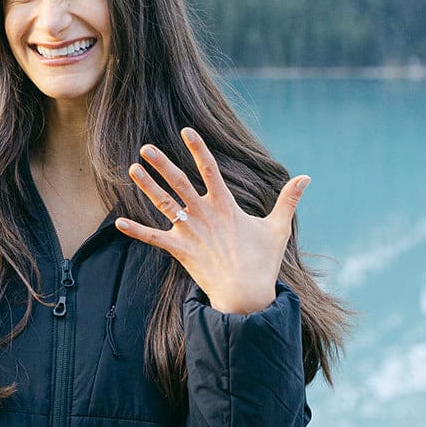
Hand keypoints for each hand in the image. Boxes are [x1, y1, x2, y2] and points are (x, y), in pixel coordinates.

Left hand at [115, 128, 309, 314]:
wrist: (246, 296)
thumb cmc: (263, 261)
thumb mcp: (278, 228)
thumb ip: (288, 200)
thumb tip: (307, 177)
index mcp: (226, 206)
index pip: (210, 169)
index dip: (198, 148)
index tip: (186, 130)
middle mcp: (204, 215)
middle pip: (179, 182)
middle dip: (162, 163)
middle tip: (146, 146)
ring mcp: (190, 232)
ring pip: (164, 204)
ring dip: (147, 186)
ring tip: (132, 168)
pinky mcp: (180, 251)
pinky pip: (154, 239)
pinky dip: (136, 231)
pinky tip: (118, 221)